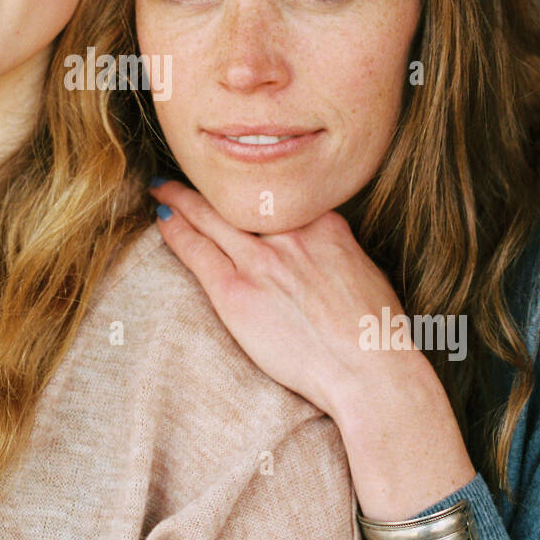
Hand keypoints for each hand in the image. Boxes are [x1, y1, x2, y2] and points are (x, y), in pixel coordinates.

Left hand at [149, 178, 476, 517]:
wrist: (371, 370)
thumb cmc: (377, 335)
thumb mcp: (366, 274)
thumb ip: (337, 253)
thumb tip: (327, 253)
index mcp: (325, 225)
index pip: (278, 201)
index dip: (252, 193)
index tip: (237, 185)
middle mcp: (290, 234)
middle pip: (241, 201)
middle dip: (212, 183)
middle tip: (189, 169)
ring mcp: (262, 261)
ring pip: (212, 217)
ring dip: (182, 198)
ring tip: (162, 187)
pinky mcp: (237, 291)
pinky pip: (198, 251)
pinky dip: (176, 231)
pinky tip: (162, 219)